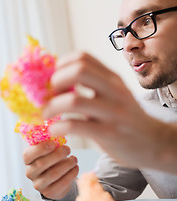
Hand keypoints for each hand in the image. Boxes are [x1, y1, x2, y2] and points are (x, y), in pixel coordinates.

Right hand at [23, 142, 78, 199]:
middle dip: (57, 155)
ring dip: (66, 164)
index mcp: (27, 160)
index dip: (40, 149)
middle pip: (41, 164)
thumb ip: (49, 141)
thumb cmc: (52, 158)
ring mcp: (38, 184)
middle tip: (68, 149)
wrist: (56, 179)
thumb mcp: (48, 150)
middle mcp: (29, 173)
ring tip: (74, 159)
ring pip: (52, 174)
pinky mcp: (49, 193)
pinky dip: (71, 174)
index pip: (28, 155)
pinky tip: (75, 168)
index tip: (54, 143)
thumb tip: (59, 128)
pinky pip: (61, 184)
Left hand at [43, 51, 176, 171]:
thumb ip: (93, 85)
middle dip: (56, 81)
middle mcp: (114, 91)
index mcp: (112, 78)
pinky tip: (54, 130)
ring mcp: (112, 112)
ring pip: (74, 100)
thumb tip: (58, 79)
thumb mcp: (114, 94)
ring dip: (52, 107)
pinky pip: (75, 126)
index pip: (83, 57)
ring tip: (47, 115)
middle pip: (78, 71)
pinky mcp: (108, 134)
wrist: (154, 143)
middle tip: (51, 95)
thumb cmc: (126, 118)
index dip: (62, 65)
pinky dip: (58, 127)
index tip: (54, 79)